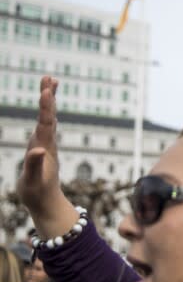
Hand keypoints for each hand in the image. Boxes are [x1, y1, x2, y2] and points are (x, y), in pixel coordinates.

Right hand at [17, 77, 62, 216]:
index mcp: (45, 148)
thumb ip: (35, 166)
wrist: (47, 203)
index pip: (46, 124)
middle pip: (49, 116)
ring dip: (48, 100)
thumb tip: (38, 150)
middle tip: (49, 77)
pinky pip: (44, 125)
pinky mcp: (42, 148)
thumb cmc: (38, 194)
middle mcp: (47, 143)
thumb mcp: (33, 182)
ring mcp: (45, 145)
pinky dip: (45, 112)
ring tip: (50, 82)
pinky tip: (45, 105)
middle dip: (48, 96)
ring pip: (48, 118)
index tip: (46, 91)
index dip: (46, 108)